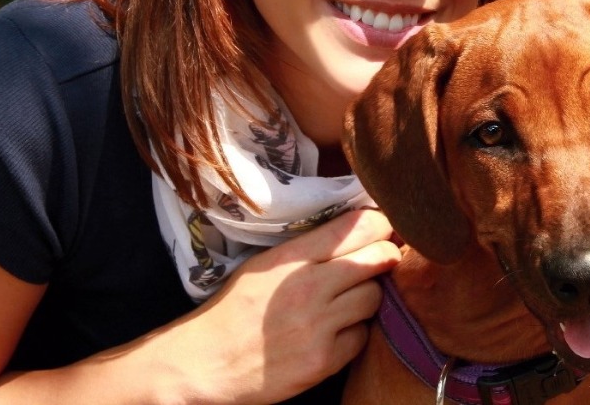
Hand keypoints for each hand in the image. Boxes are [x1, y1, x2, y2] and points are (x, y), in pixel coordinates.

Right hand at [142, 208, 400, 403]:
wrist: (204, 363)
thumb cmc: (234, 310)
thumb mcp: (264, 265)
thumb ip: (309, 247)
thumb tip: (360, 227)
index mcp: (291, 257)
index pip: (358, 225)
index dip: (380, 225)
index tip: (381, 230)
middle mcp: (308, 287)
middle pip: (379, 258)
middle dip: (385, 257)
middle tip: (380, 261)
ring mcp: (318, 326)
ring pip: (376, 298)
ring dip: (369, 297)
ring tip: (348, 301)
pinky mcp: (324, 361)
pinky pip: (363, 337)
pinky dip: (354, 334)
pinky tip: (334, 332)